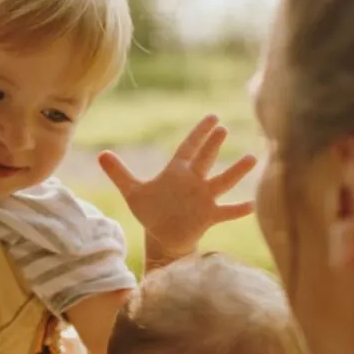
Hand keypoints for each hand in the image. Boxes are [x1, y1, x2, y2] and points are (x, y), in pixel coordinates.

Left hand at [99, 115, 257, 258]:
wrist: (163, 236)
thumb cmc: (151, 211)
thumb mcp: (133, 192)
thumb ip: (119, 173)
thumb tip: (100, 154)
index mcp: (177, 172)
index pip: (189, 147)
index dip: (199, 133)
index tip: (213, 117)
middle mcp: (194, 182)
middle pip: (205, 160)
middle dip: (212, 145)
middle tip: (222, 129)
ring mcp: (204, 198)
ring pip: (222, 182)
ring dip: (236, 172)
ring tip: (251, 158)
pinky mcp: (208, 216)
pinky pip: (226, 211)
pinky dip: (239, 209)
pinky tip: (253, 204)